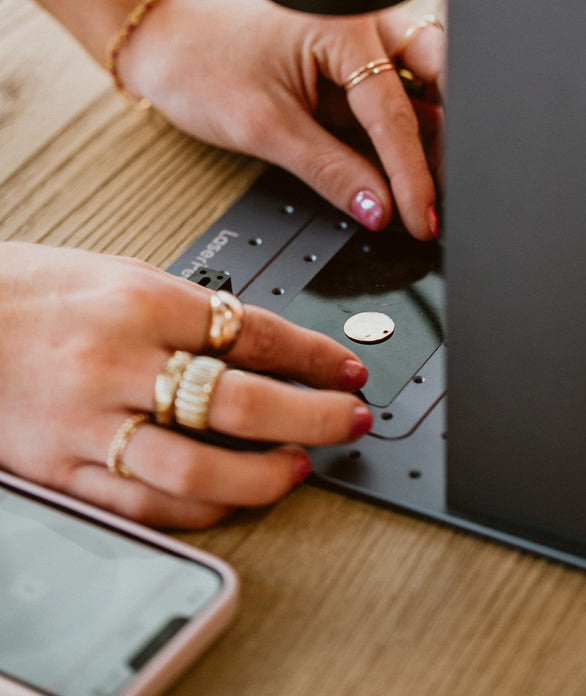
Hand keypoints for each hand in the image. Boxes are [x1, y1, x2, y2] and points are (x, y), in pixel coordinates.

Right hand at [0, 242, 370, 527]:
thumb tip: (262, 343)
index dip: (316, 357)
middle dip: (314, 416)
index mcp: (143, 303)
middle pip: (242, 402)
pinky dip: (200, 509)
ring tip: (300, 468)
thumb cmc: (37, 290)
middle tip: (351, 421)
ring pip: (197, 468)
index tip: (348, 370)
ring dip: (264, 476)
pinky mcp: (64, 469)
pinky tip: (233, 500)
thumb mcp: (123, 274)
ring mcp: (91, 423)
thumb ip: (191, 310)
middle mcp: (120, 363)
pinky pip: (144, 502)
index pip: (255, 334)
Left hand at [118, 0, 444, 239]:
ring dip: (428, 133)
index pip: (394, 109)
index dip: (413, 172)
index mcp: (343, 25)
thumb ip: (331, 171)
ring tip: (423, 186)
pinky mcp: (348, 62)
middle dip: (447, 135)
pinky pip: (391, 94)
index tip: (422, 217)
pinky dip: (400, 130)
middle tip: (441, 192)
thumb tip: (379, 210)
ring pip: (421, 84)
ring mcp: (358, 40)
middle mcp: (362, 23)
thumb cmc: (200, 64)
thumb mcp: (266, 129)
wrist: (162, 45)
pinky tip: (400, 166)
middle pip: (436, 76)